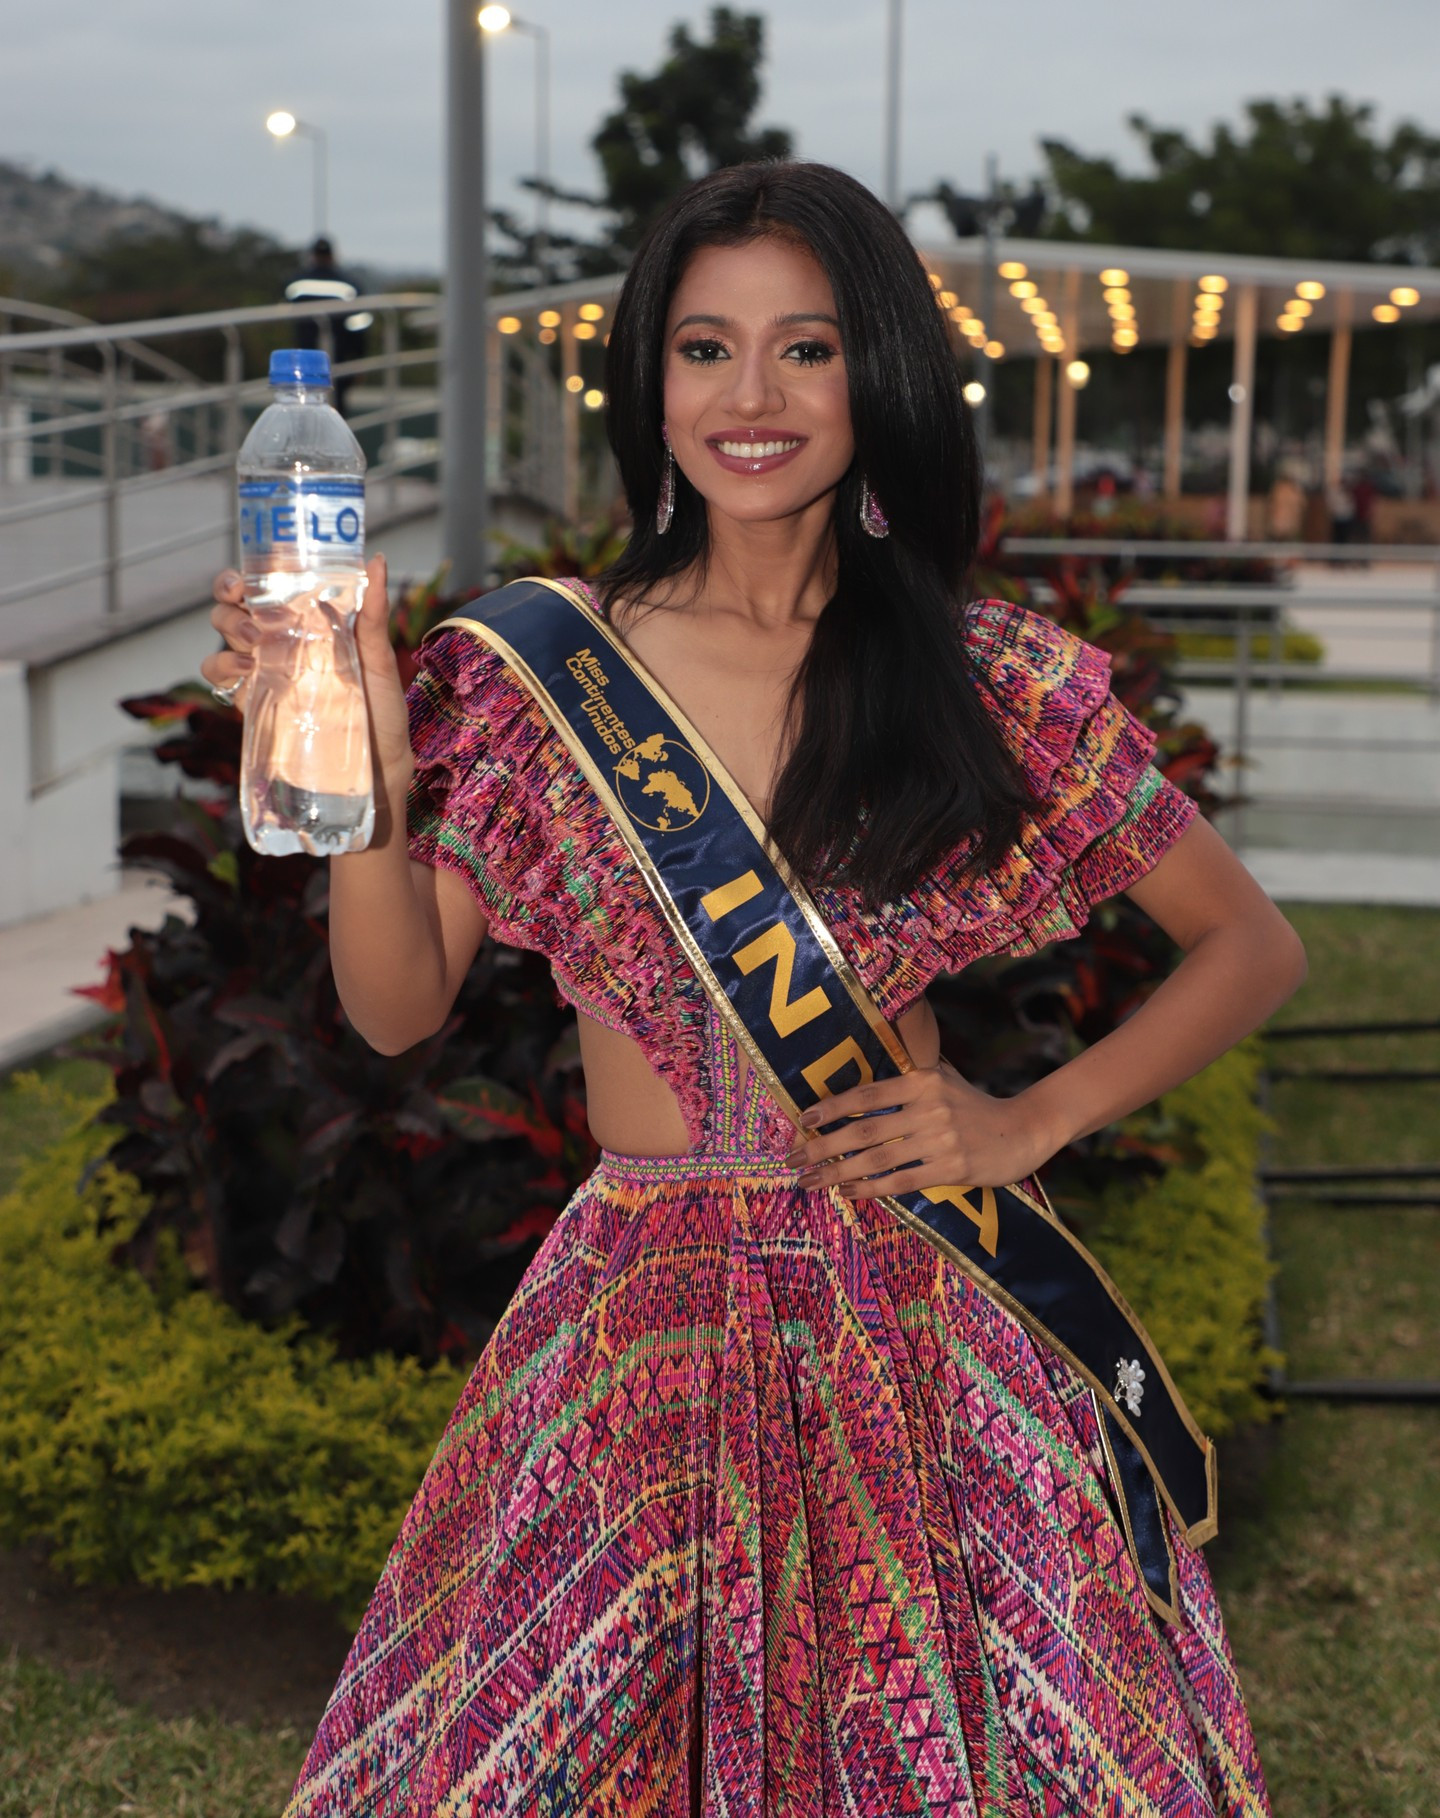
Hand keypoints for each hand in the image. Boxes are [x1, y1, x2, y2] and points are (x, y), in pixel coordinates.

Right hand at [201, 555, 413, 785]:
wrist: (376, 768)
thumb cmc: (383, 712)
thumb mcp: (380, 659)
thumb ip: (373, 613)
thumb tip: (376, 560)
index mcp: (305, 625)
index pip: (262, 590)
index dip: (242, 578)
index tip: (247, 580)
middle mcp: (279, 645)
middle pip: (231, 610)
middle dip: (230, 603)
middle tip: (256, 620)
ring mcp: (263, 674)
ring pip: (219, 640)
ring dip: (227, 634)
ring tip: (254, 648)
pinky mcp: (254, 705)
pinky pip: (221, 680)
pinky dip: (223, 668)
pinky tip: (247, 672)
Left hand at [785, 1060, 1059, 1198]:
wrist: (1024, 1130)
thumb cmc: (973, 1105)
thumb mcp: (942, 1078)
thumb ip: (905, 1080)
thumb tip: (857, 1088)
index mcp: (922, 1080)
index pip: (866, 1095)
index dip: (831, 1108)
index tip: (801, 1122)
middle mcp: (929, 1107)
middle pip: (863, 1130)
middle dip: (822, 1147)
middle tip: (792, 1160)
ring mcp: (941, 1140)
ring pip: (877, 1159)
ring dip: (838, 1172)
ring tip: (810, 1181)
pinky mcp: (952, 1169)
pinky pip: (902, 1181)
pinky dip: (871, 1188)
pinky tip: (848, 1191)